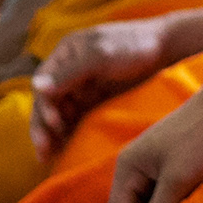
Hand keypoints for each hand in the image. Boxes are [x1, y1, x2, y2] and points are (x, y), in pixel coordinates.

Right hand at [26, 17, 174, 156]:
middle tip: (44, 151)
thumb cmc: (133, 45)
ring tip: (48, 157)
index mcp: (64, 54)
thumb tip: (36, 87)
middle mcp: (68, 71)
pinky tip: (63, 151)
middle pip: (48, 102)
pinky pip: (75, 119)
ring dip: (51, 134)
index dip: (43, 107)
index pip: (44, 85)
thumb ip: (69, 72)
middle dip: (43, 127)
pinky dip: (67, 134)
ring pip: (59, 113)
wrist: (166, 48)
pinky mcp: (94, 100)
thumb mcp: (101, 56)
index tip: (54, 123)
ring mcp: (81, 86)